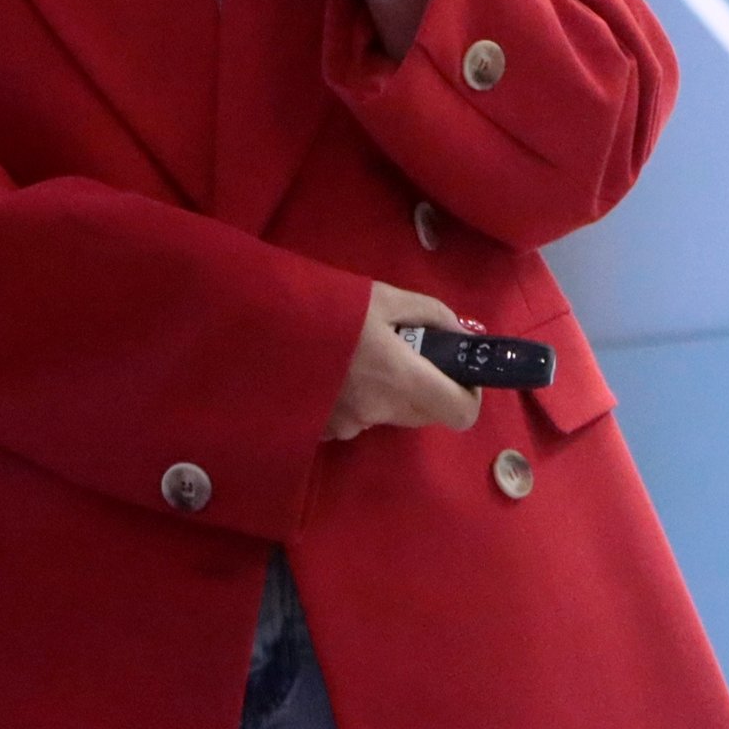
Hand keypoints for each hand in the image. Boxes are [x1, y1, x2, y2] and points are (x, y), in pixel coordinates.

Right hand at [327, 282, 483, 441]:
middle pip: (427, 415)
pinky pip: (358, 419)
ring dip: (391, 393)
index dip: (468, 395)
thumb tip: (462, 334)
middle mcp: (380, 412)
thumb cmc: (329, 307)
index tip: (457, 372)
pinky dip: (360, 399)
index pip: (460, 414)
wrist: (261, 327)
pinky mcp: (325, 431)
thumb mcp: (386, 298)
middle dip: (428, 388)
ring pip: (391, 416)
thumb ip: (432, 314)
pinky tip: (339, 371)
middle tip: (410, 353)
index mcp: (402, 379)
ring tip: (364, 356)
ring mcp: (349, 426)